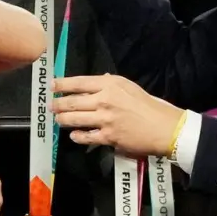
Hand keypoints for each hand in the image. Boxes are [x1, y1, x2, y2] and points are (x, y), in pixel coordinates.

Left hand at [52, 75, 183, 157]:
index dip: (62, 84)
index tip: (52, 86)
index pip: (79, 82)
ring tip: (58, 119)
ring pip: (73, 119)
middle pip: (71, 101)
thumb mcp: (130, 87)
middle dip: (57, 104)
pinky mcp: (107, 137)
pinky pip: (85, 136)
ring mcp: (104, 119)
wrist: (165, 127)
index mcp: (110, 84)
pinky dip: (76, 136)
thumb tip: (98, 78)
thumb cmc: (149, 105)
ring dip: (62, 119)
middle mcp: (104, 100)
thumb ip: (111, 83)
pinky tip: (74, 135)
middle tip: (51, 106)